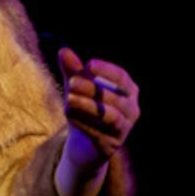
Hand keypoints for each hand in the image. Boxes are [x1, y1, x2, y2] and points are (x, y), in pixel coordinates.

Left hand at [58, 47, 139, 174]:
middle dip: (92, 89)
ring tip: (68, 99)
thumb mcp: (76, 88)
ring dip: (89, 106)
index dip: (107, 70)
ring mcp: (124, 129)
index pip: (122, 77)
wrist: (83, 144)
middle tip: (71, 82)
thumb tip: (63, 50)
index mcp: (127, 91)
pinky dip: (84, 123)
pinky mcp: (111, 145)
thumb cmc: (84, 108)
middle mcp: (131, 110)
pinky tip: (69, 114)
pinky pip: (100, 133)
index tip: (88, 65)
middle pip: (115, 97)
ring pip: (111, 116)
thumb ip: (72, 70)